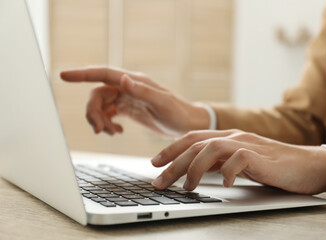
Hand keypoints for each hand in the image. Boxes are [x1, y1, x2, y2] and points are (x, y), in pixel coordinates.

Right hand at [60, 67, 208, 135]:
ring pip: (101, 105)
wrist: (186, 124)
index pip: (103, 74)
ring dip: (100, 120)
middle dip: (93, 112)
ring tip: (111, 133)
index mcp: (134, 82)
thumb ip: (142, 91)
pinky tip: (118, 132)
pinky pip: (109, 114)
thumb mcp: (162, 103)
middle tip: (100, 130)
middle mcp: (128, 87)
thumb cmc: (178, 113)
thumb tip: (122, 79)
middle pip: (98, 94)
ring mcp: (127, 98)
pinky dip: (108, 124)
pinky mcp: (128, 109)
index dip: (82, 74)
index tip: (63, 75)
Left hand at [151, 129, 325, 194]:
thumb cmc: (272, 165)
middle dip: (173, 163)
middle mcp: (234, 136)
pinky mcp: (261, 156)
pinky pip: (238, 160)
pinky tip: (223, 184)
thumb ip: (219, 161)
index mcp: (228, 136)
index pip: (192, 137)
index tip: (155, 163)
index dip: (171, 149)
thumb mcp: (239, 162)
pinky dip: (227, 172)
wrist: (308, 165)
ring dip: (194, 168)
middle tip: (159, 181)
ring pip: (211, 148)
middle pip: (196, 145)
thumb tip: (194, 170)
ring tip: (187, 187)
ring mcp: (247, 144)